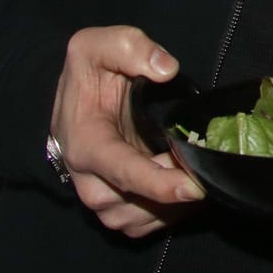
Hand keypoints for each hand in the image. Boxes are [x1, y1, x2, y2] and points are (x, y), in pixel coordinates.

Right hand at [50, 25, 204, 237]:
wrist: (70, 106)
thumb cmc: (87, 78)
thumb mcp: (96, 46)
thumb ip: (130, 48)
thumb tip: (166, 68)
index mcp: (87, 146)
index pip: (124, 173)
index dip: (160, 185)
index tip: (194, 186)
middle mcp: (92, 183)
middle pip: (138, 205)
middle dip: (174, 191)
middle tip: (202, 161)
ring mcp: (104, 202)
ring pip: (145, 221)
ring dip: (176, 205)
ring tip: (195, 169)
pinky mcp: (119, 210)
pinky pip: (150, 225)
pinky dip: (174, 213)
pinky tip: (188, 184)